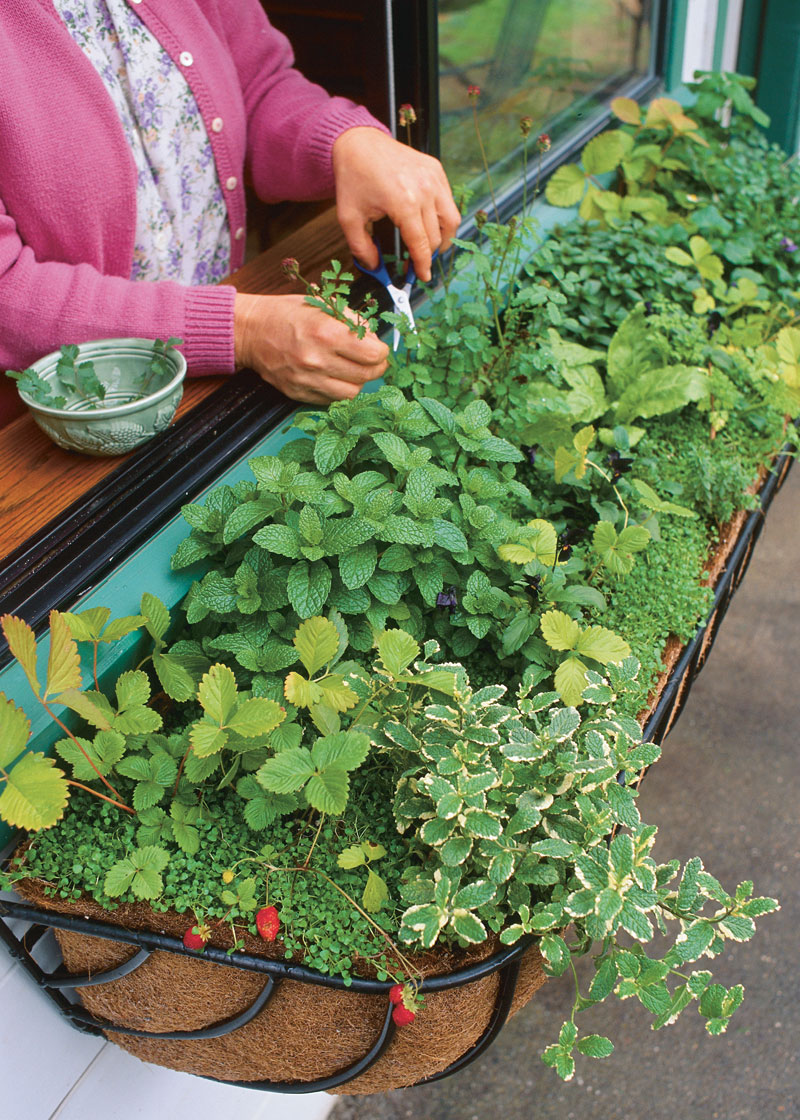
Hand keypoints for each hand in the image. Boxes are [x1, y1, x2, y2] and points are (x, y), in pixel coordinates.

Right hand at [234, 292, 387, 403]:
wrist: (250, 331)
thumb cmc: (286, 314)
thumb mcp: (321, 305)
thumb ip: (352, 321)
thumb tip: (374, 339)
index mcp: (326, 332)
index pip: (374, 354)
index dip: (381, 351)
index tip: (378, 348)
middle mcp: (317, 360)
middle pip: (366, 376)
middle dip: (375, 367)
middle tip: (371, 360)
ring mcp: (307, 380)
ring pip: (352, 393)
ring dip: (357, 381)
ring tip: (351, 369)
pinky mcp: (299, 393)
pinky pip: (331, 400)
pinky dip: (338, 390)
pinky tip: (333, 376)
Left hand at [332, 127, 460, 281]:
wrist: (359, 143)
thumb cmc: (354, 178)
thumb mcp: (349, 218)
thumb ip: (361, 249)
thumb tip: (375, 269)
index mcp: (404, 203)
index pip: (421, 245)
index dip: (422, 266)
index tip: (422, 277)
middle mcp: (424, 190)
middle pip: (436, 237)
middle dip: (427, 255)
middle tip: (416, 263)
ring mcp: (434, 178)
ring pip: (451, 221)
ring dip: (443, 239)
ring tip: (429, 246)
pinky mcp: (436, 170)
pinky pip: (448, 202)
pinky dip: (442, 217)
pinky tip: (428, 222)